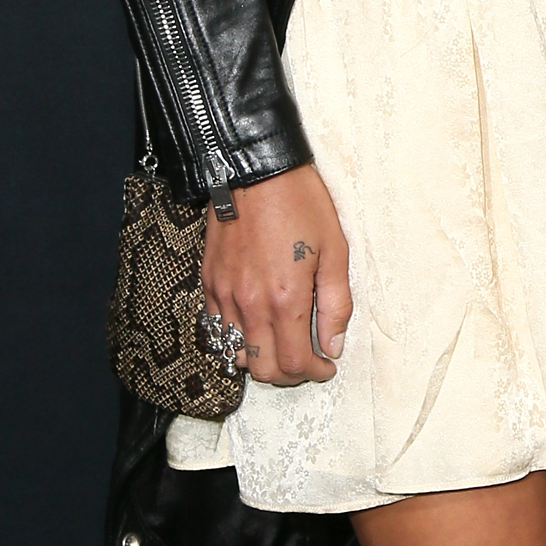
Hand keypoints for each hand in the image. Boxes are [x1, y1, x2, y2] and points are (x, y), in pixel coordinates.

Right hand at [203, 162, 349, 384]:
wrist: (255, 171)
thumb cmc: (300, 204)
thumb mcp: (335, 251)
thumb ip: (336, 305)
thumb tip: (333, 346)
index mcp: (286, 299)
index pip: (294, 363)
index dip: (315, 372)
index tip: (326, 365)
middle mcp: (250, 304)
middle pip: (264, 369)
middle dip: (290, 373)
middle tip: (307, 360)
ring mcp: (225, 294)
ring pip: (237, 353)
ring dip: (262, 358)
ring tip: (281, 343)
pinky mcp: (210, 282)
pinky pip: (217, 327)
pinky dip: (238, 337)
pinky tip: (256, 323)